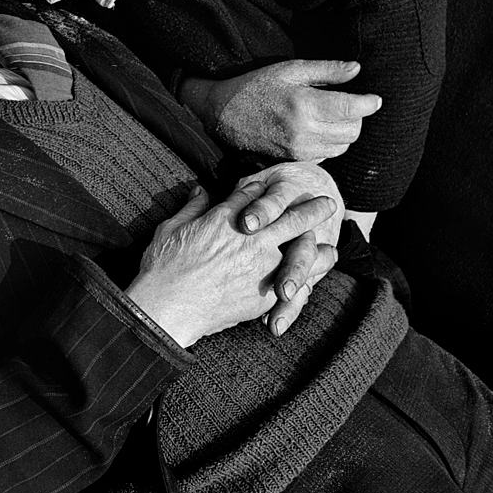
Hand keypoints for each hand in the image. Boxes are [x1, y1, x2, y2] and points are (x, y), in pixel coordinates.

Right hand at [126, 181, 338, 346]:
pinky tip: (316, 275)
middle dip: (309, 208)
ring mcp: (261, 265)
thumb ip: (191, 207)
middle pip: (289, 216)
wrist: (168, 305)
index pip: (253, 195)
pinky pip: (296, 282)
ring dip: (317, 244)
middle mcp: (250, 238)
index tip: (272, 188)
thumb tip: (200, 190)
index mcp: (225, 218)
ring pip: (301, 248)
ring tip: (330, 244)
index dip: (264, 190)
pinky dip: (310, 276)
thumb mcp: (171, 227)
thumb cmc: (163, 266)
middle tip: (326, 203)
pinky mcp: (264, 293)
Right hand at [180, 60, 381, 160]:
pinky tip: (316, 128)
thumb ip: (327, 71)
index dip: (369, 103)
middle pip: (353, 130)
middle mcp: (304, 130)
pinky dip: (330, 142)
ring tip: (331, 115)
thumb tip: (357, 69)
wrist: (223, 114)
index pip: (353, 109)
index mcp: (304, 104)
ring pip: (343, 145)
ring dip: (344, 131)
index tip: (374, 98)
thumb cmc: (255, 86)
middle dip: (357, 117)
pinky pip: (327, 154)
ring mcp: (299, 148)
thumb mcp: (289, 70)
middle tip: (348, 104)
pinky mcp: (295, 159)